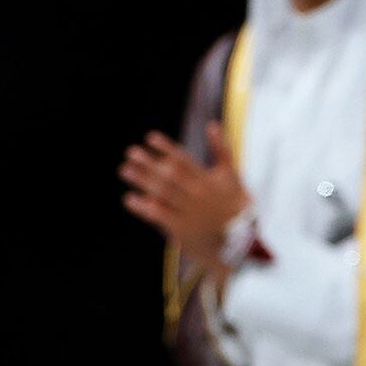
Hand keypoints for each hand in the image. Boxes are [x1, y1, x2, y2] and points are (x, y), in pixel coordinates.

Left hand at [119, 122, 250, 281]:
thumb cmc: (234, 203)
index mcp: (209, 180)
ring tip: (125, 170)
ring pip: (162, 194)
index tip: (150, 137)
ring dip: (142, 181)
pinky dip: (143, 207)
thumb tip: (212, 124)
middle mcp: (198, 194)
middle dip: (149, 163)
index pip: (185, 159)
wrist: (240, 241)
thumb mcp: (231, 175)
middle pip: (169, 175)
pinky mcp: (181, 230)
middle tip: (131, 152)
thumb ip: (221, 149)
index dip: (166, 147)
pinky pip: (159, 215)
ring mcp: (189, 212)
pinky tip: (130, 198)